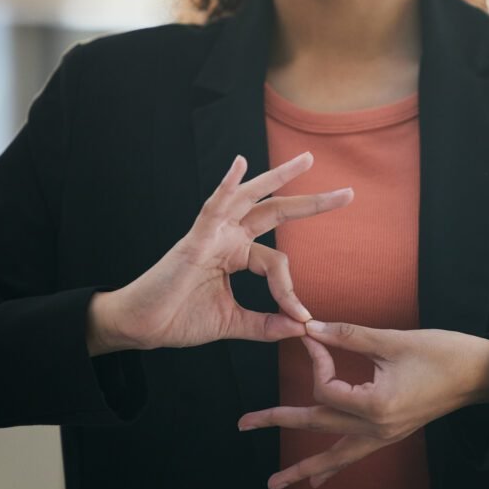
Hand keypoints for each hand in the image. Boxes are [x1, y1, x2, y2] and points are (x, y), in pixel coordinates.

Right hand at [87, 152, 352, 353]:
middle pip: (275, 212)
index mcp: (235, 255)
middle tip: (347, 193)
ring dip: (280, 178)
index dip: (291, 290)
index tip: (301, 318)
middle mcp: (226, 238)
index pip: (277, 261)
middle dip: (311, 202)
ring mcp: (211, 234)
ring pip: (251, 198)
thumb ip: (264, 324)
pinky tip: (241, 165)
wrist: (141, 328)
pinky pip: (214, 206)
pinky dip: (228, 184)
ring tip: (307, 161)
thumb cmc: (178, 319)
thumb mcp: (232, 323)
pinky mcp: (195, 240)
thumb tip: (299, 327)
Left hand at [238, 321, 488, 488]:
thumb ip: (349, 335)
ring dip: (303, 466)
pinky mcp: (390, 434)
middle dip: (278, 422)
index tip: (314, 337)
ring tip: (275, 482)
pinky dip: (333, 466)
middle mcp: (377, 428)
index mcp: (376, 405)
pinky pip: (354, 456)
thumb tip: (312, 328)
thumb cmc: (442, 353)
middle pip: (317, 425)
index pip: (326, 389)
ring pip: (334, 455)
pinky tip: (318, 480)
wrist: (480, 375)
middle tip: (244, 423)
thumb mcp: (393, 339)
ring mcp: (384, 436)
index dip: (315, 362)